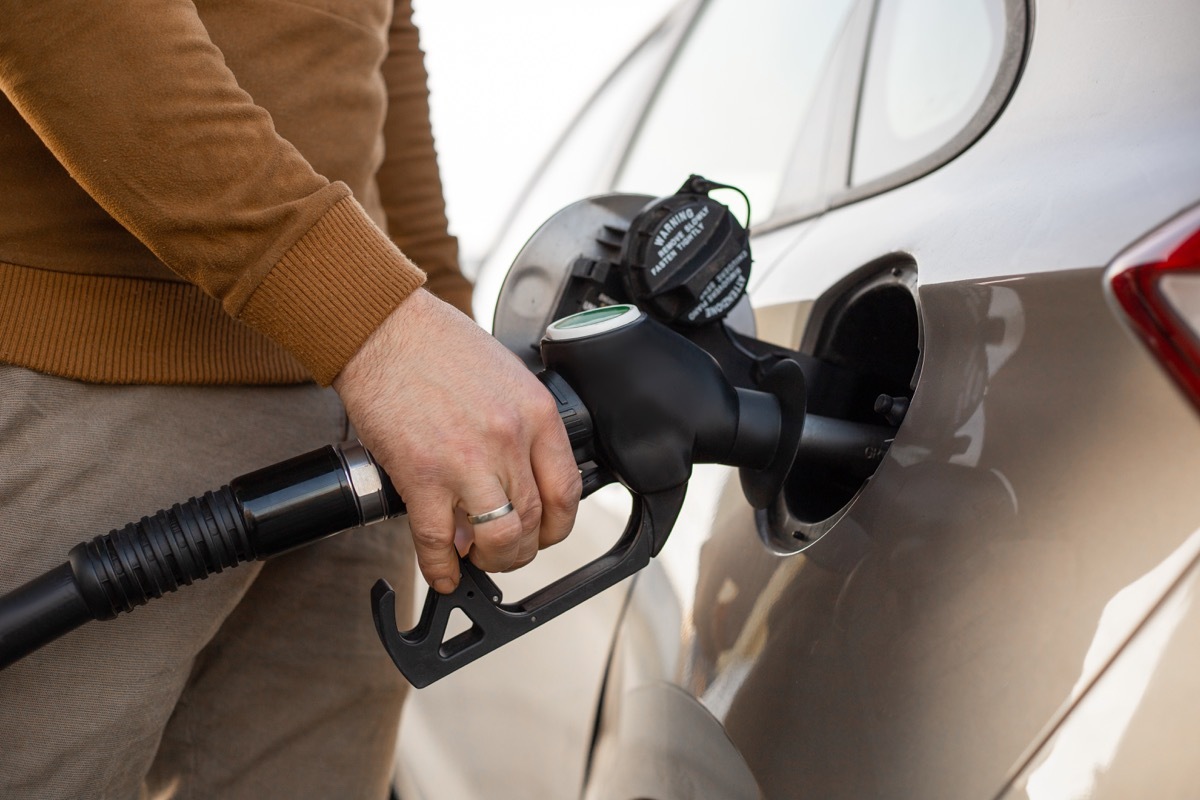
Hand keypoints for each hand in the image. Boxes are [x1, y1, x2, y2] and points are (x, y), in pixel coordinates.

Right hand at [333, 289, 580, 592]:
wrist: (382, 327)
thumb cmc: (435, 344)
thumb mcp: (504, 376)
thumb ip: (517, 427)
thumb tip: (514, 476)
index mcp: (535, 412)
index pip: (567, 489)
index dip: (558, 524)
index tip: (545, 531)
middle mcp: (509, 439)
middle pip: (537, 521)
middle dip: (523, 548)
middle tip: (507, 549)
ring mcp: (467, 460)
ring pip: (501, 538)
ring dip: (492, 560)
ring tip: (477, 557)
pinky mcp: (422, 475)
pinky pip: (439, 541)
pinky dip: (442, 568)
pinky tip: (442, 573)